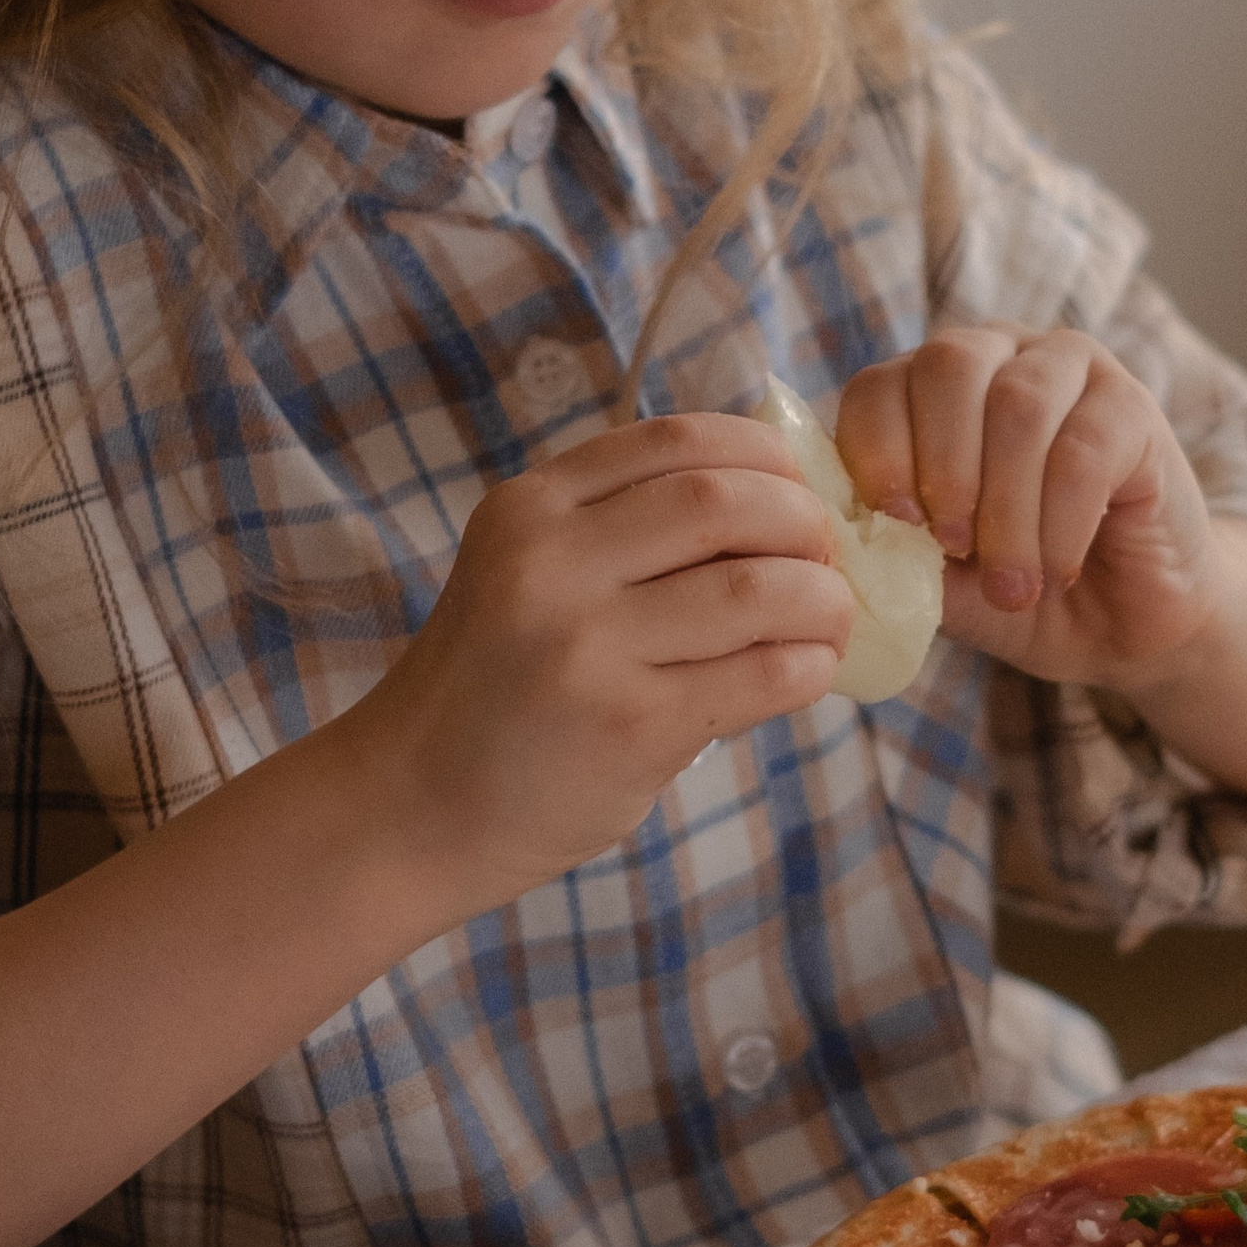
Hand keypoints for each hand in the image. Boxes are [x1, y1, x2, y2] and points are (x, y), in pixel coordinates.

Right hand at [356, 412, 853, 901]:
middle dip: (806, 526)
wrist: (415, 804)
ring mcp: (586, 645)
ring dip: (823, 601)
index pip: (679, 442)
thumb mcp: (529, 575)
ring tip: (831, 621)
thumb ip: (624, 530)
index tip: (797, 494)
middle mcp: (550, 563)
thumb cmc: (498, 686)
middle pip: (727, 504)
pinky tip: (809, 671)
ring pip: (756, 589)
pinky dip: (809, 666)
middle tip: (826, 562)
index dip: (767, 459)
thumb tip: (787, 505)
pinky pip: (760, 675)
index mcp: (531, 509)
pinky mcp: (628, 725)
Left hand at [835, 327, 1220, 693]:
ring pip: (1019, 406)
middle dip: (942, 466)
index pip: (880, 384)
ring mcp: (1072, 370)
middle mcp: (999, 356)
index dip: (877, 449)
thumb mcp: (933, 579)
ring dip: (1006, 509)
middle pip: (950, 365)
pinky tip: (1056, 572)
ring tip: (1011, 585)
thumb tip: (835, 534)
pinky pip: (1083, 449)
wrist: (1119, 628)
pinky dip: (1059, 524)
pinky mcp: (1134, 407)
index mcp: (930, 390)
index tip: (894, 523)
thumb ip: (887, 548)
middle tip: (953, 550)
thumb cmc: (1015, 594)